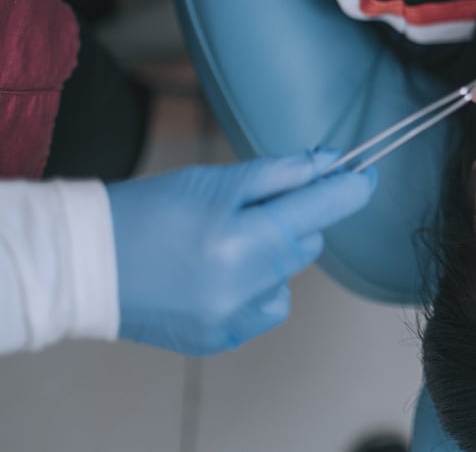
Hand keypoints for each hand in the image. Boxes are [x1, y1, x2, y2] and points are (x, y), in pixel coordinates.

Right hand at [106, 151, 376, 354]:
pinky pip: (263, 306)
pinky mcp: (222, 338)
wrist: (84, 264)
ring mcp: (235, 318)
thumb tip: (330, 163)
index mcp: (246, 239)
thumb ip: (280, 173)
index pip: (322, 209)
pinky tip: (214, 274)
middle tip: (247, 206)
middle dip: (291, 219)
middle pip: (306, 242)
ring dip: (271, 256)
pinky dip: (253, 287)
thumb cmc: (146, 212)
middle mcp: (247, 285)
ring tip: (220, 244)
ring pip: (287, 276)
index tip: (365, 174)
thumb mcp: (215, 180)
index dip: (350, 188)